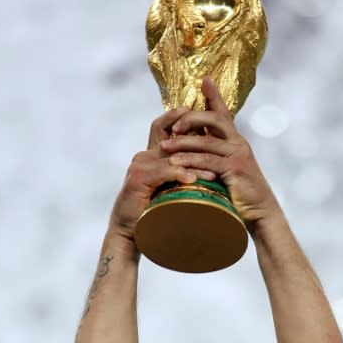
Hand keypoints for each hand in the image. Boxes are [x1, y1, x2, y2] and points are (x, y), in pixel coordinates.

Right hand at [108, 107, 216, 243]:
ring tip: (213, 172)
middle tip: (213, 135)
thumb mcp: (166, 188)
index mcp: (149, 156)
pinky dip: (180, 175)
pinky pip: (164, 172)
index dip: (176, 116)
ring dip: (195, 165)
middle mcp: (144, 157)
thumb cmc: (149, 212)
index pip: (162, 128)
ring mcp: (140, 166)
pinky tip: (194, 181)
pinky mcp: (139, 178)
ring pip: (172, 159)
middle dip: (191, 134)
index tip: (194, 111)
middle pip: (169, 137)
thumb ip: (177, 175)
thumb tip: (201, 171)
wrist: (129, 231)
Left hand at [160, 77, 280, 226]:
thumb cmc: (241, 193)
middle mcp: (238, 143)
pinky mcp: (234, 169)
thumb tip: (196, 150)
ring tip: (165, 147)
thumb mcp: (228, 170)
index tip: (204, 80)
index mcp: (236, 140)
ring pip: (206, 141)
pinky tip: (176, 164)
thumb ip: (215, 157)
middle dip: (190, 119)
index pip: (224, 113)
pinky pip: (208, 161)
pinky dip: (191, 161)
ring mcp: (237, 154)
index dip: (214, 96)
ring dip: (183, 142)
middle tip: (172, 126)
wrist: (260, 212)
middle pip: (213, 120)